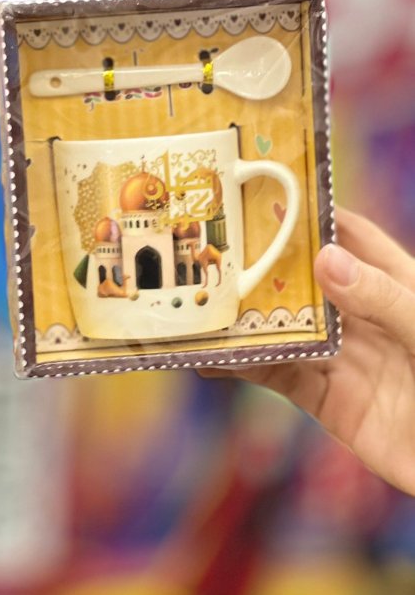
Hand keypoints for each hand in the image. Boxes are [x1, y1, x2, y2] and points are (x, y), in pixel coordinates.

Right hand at [199, 208, 414, 493]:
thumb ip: (384, 299)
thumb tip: (326, 259)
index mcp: (399, 287)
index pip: (353, 238)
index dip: (314, 216)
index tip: (267, 194)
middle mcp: (365, 318)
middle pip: (306, 281)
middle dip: (264, 263)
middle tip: (215, 245)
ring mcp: (343, 358)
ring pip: (283, 327)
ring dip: (244, 317)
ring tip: (200, 299)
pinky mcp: (327, 400)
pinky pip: (277, 375)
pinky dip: (241, 366)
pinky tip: (209, 356)